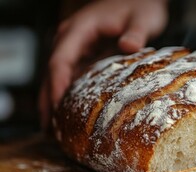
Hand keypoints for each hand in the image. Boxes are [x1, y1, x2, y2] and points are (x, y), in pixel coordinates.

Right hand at [39, 0, 167, 128]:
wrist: (140, 0)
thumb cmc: (139, 7)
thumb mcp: (142, 19)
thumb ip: (136, 32)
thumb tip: (128, 47)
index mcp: (80, 29)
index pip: (60, 59)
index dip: (57, 85)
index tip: (57, 107)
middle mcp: (71, 39)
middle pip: (52, 72)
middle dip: (49, 100)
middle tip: (50, 130)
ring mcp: (76, 47)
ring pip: (58, 77)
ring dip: (54, 101)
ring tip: (54, 130)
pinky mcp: (84, 55)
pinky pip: (70, 77)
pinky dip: (67, 95)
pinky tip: (68, 114)